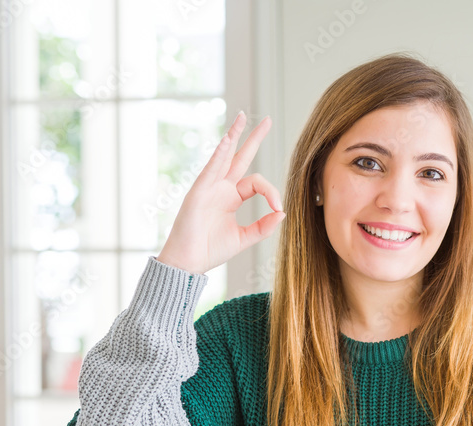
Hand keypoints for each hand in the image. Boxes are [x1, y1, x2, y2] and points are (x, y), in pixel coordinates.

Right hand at [157, 110, 285, 274]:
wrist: (189, 262)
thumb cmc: (211, 250)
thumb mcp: (245, 237)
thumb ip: (264, 226)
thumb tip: (283, 213)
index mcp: (232, 197)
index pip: (257, 183)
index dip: (271, 192)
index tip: (279, 208)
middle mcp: (220, 187)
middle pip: (240, 157)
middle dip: (253, 138)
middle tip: (266, 119)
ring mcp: (209, 187)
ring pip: (224, 156)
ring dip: (233, 135)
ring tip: (242, 117)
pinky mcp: (198, 191)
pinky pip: (211, 167)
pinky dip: (220, 153)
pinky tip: (229, 139)